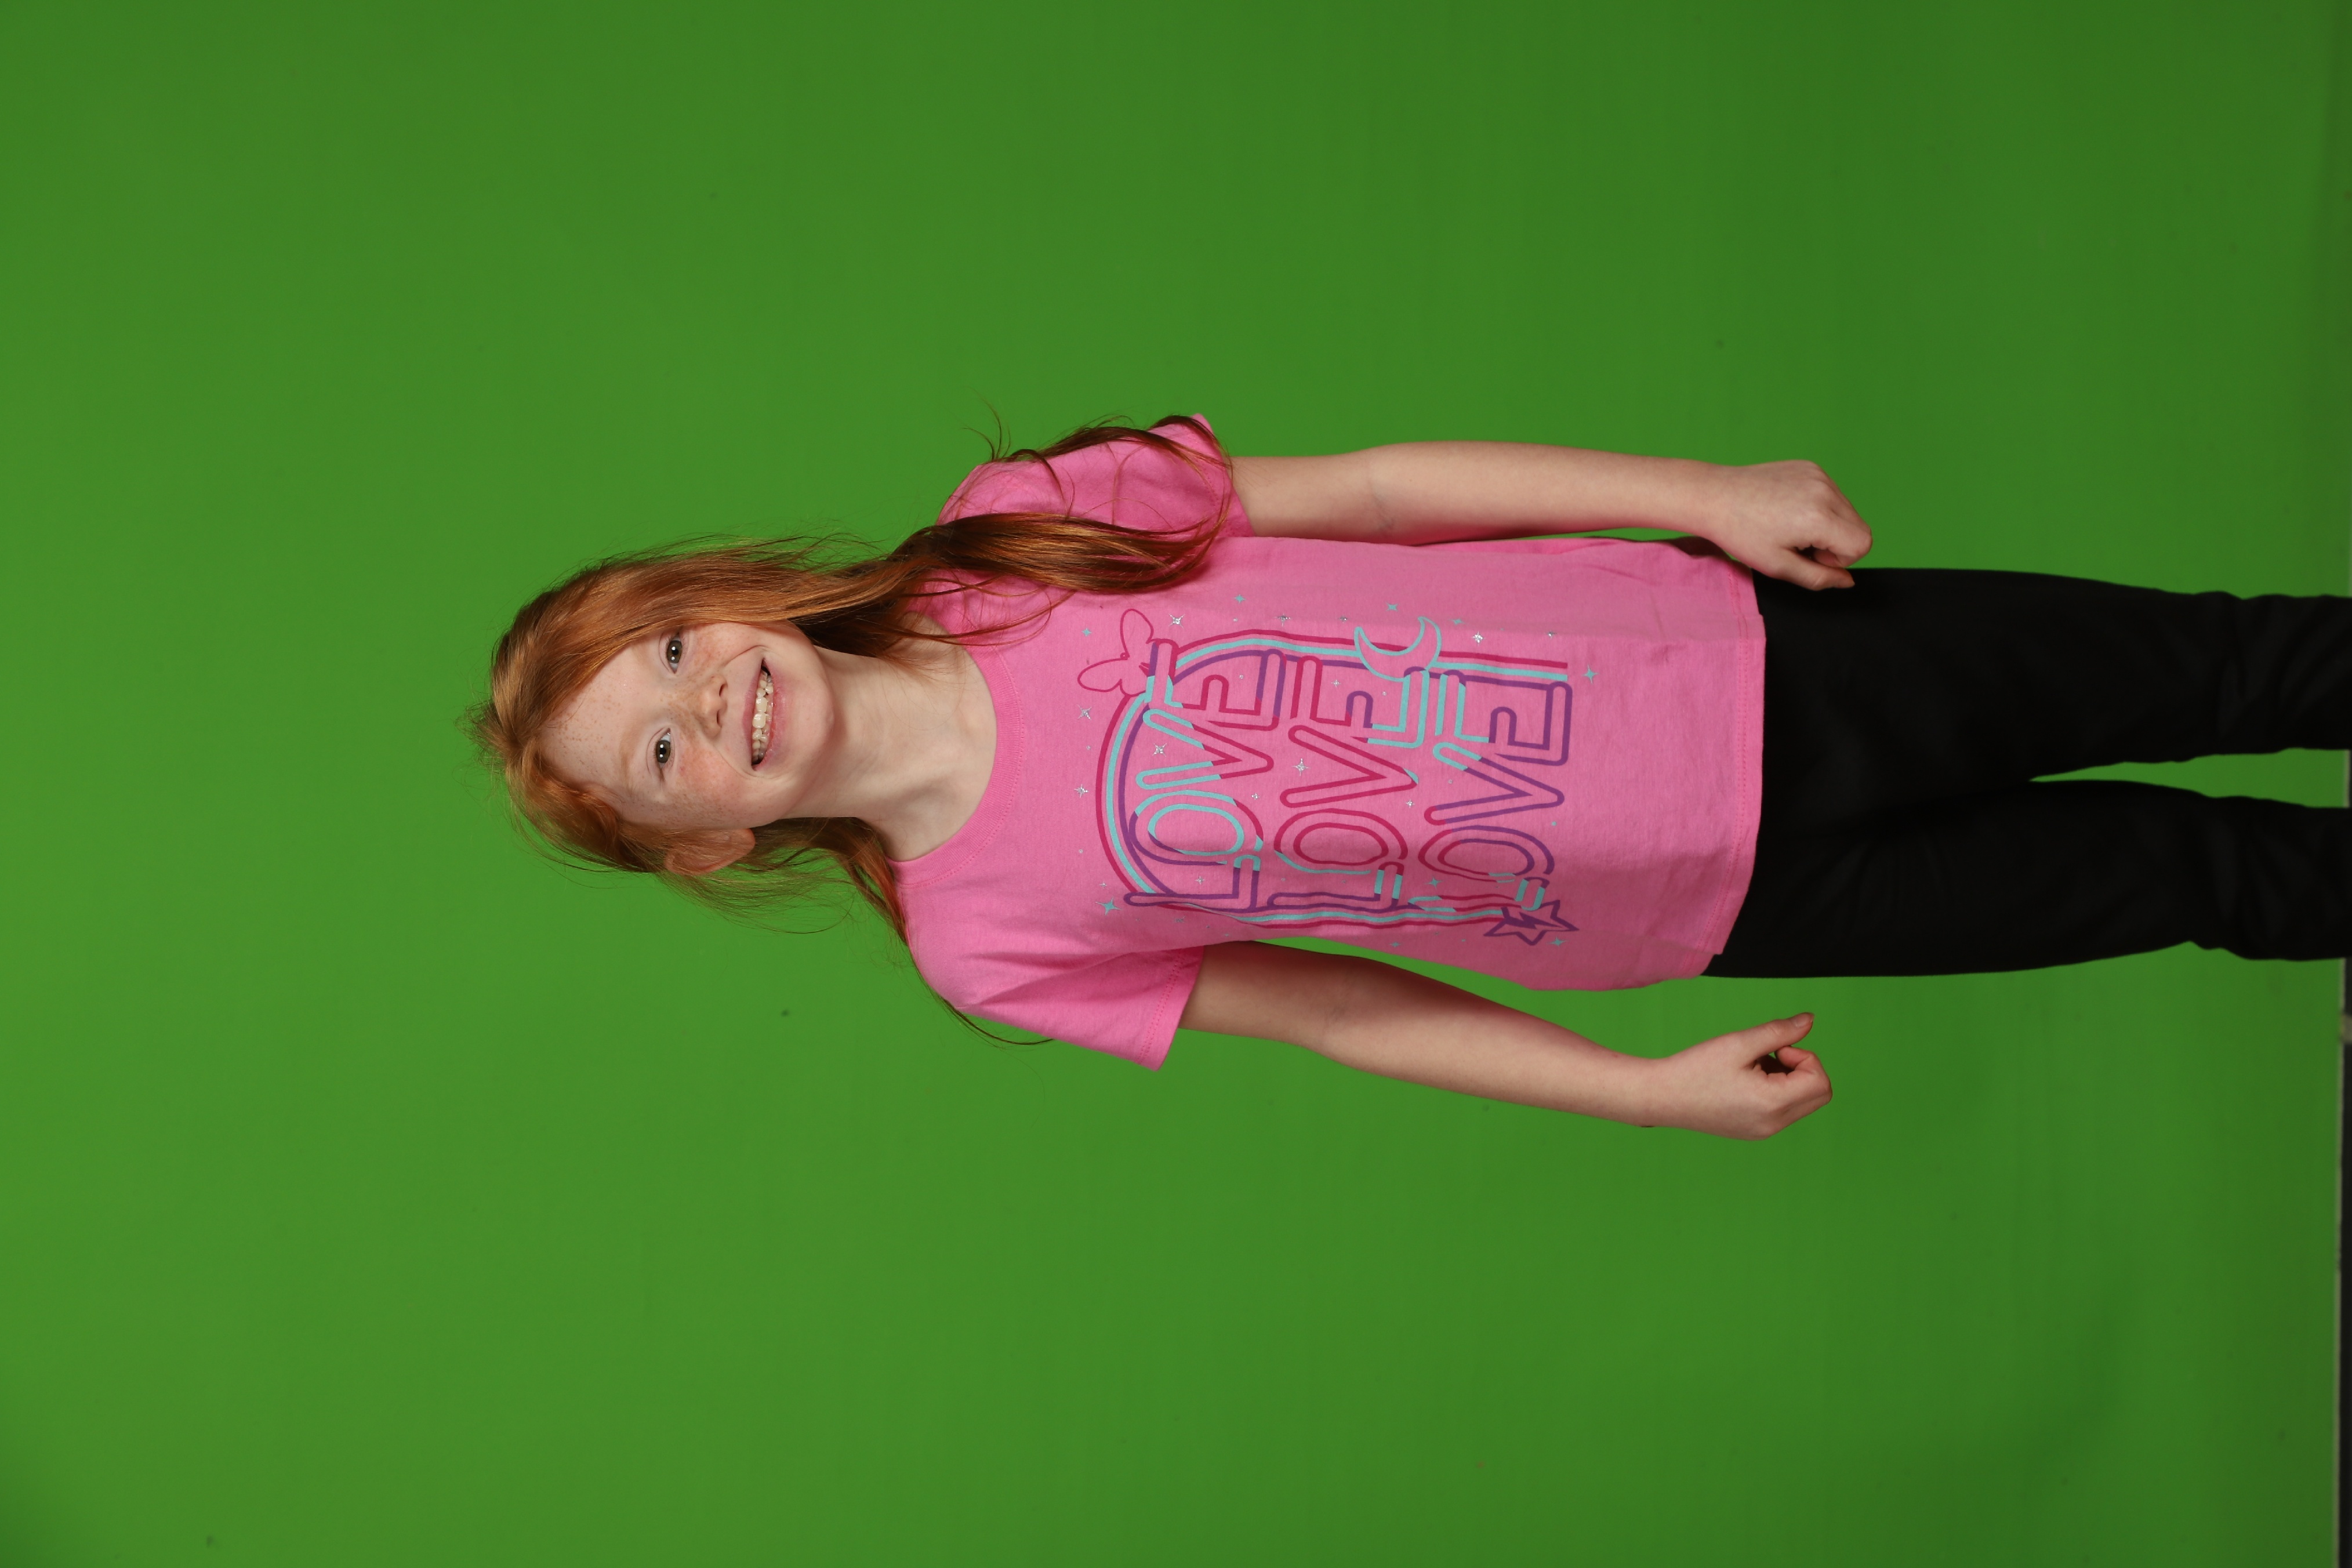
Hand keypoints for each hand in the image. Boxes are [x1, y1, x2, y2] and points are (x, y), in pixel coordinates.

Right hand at [1645, 1014, 1832, 1137]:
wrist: (1661, 1097)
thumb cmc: (1696, 1068)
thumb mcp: (1739, 1043)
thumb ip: (1779, 1031)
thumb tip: (1809, 1020)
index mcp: (1772, 1104)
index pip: (1820, 1081)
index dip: (1805, 1056)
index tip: (1774, 1049)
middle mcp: (1773, 1124)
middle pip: (1818, 1094)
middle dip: (1802, 1068)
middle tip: (1769, 1056)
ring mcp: (1764, 1131)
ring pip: (1801, 1101)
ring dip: (1787, 1078)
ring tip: (1751, 1067)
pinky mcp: (1754, 1131)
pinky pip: (1784, 1110)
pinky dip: (1776, 1091)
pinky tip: (1745, 1080)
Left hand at [1698, 461, 1872, 589]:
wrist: (1714, 496)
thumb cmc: (1741, 534)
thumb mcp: (1779, 567)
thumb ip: (1819, 578)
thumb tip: (1847, 581)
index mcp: (1819, 517)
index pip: (1863, 544)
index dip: (1841, 559)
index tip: (1810, 556)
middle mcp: (1825, 491)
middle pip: (1860, 527)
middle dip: (1837, 543)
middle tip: (1799, 544)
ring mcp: (1819, 475)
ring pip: (1848, 511)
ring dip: (1829, 525)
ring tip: (1791, 527)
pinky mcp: (1811, 467)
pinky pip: (1832, 494)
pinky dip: (1819, 507)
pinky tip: (1788, 510)